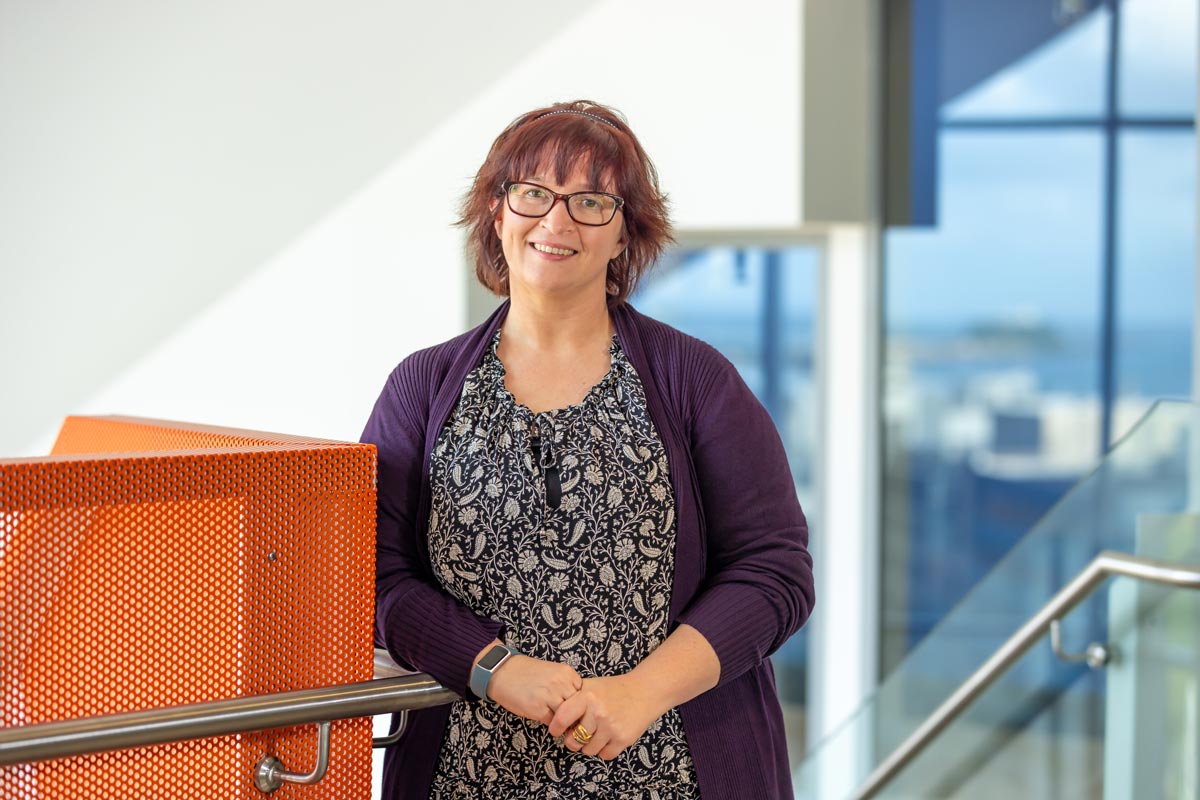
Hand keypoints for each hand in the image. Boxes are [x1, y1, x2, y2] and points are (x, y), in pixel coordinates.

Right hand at [485, 652, 582, 725]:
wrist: (503, 672)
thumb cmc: (528, 673)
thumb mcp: (553, 672)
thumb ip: (566, 685)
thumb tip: (578, 706)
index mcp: (567, 673)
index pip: (583, 695)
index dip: (577, 703)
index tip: (570, 706)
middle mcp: (561, 684)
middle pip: (577, 707)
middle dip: (572, 714)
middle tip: (566, 718)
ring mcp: (550, 697)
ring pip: (566, 717)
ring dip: (562, 721)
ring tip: (555, 718)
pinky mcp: (538, 710)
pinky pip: (552, 723)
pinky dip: (550, 723)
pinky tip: (542, 715)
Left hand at [548, 674, 665, 760]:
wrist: (644, 691)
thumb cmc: (613, 689)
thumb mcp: (591, 686)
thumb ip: (573, 698)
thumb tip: (553, 714)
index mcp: (587, 696)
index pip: (561, 718)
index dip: (555, 728)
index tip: (556, 731)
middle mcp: (598, 712)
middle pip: (573, 740)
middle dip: (573, 741)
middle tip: (577, 735)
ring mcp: (611, 727)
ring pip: (588, 750)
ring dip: (589, 746)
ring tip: (595, 734)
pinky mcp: (623, 739)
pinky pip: (604, 755)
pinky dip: (604, 750)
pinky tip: (607, 738)